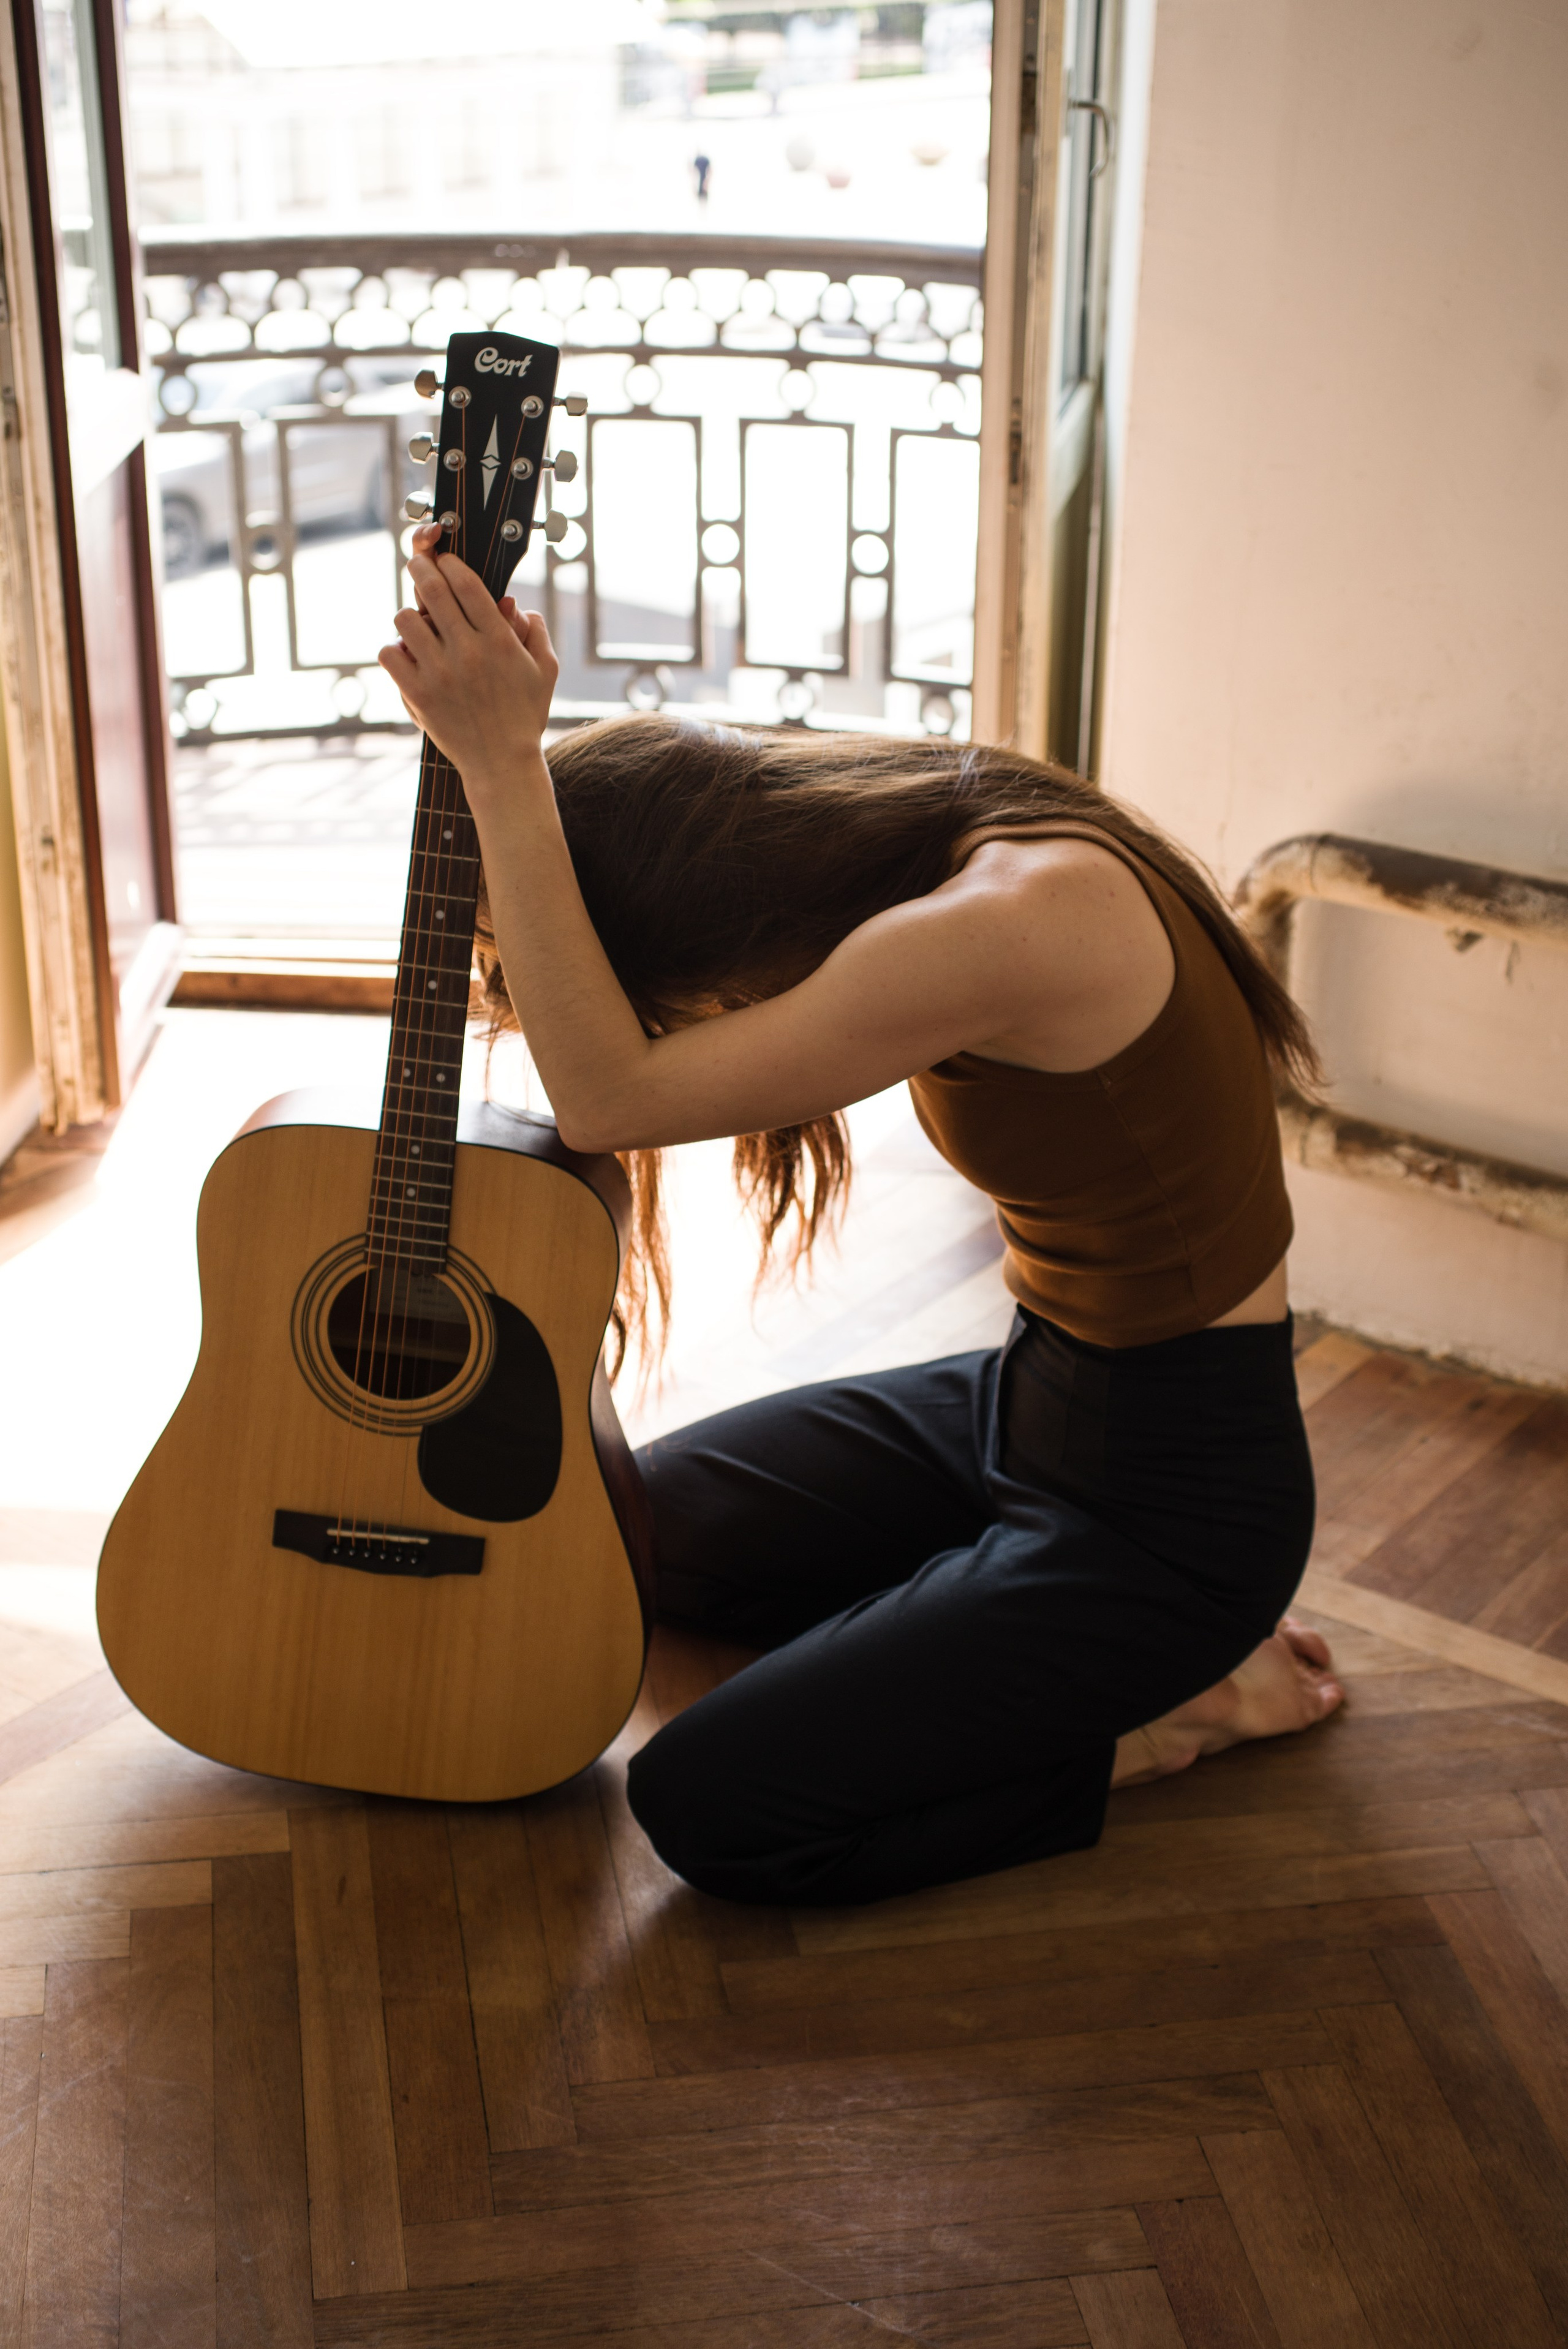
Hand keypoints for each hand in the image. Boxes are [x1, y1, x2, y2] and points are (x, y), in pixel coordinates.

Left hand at [378, 524, 558, 796]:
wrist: (501, 764)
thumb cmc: (525, 715)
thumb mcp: (545, 670)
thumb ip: (534, 630)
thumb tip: (511, 602)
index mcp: (499, 641)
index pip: (467, 584)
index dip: (451, 563)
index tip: (444, 559)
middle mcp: (467, 653)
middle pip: (432, 590)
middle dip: (420, 566)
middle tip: (416, 561)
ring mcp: (439, 674)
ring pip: (405, 619)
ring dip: (408, 614)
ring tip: (416, 623)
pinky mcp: (417, 694)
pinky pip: (389, 654)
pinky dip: (394, 649)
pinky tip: (406, 654)